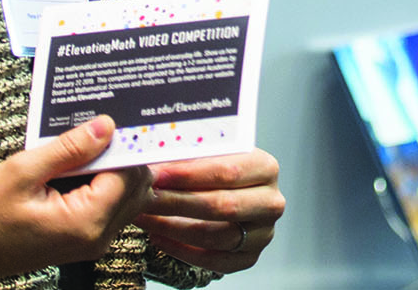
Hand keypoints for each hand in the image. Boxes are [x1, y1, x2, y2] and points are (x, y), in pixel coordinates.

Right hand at [0, 116, 152, 281]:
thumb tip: (106, 126)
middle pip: (135, 187)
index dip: (125, 145)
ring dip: (114, 168)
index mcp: (85, 222)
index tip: (118, 119)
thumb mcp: (23, 171)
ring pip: (127, 197)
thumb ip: (69, 148)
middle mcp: (96, 237)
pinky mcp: (83, 239)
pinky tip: (83, 164)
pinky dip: (104, 183)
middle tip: (104, 126)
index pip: (129, 175)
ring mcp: (91, 241)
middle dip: (124, 155)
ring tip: (89, 143)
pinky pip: (110, 206)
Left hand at [136, 149, 284, 271]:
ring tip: (146, 217)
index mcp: (265, 168)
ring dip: (175, 228)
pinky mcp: (250, 256)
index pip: (229, 171)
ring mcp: (263, 232)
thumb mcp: (209, 154)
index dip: (190, 174)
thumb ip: (187, 155)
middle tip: (147, 198)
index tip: (158, 174)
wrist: (231, 193)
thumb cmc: (216, 170)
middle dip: (178, 202)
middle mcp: (270, 201)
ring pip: (218, 236)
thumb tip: (153, 158)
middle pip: (224, 205)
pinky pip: (216, 262)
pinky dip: (183, 251)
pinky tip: (160, 237)